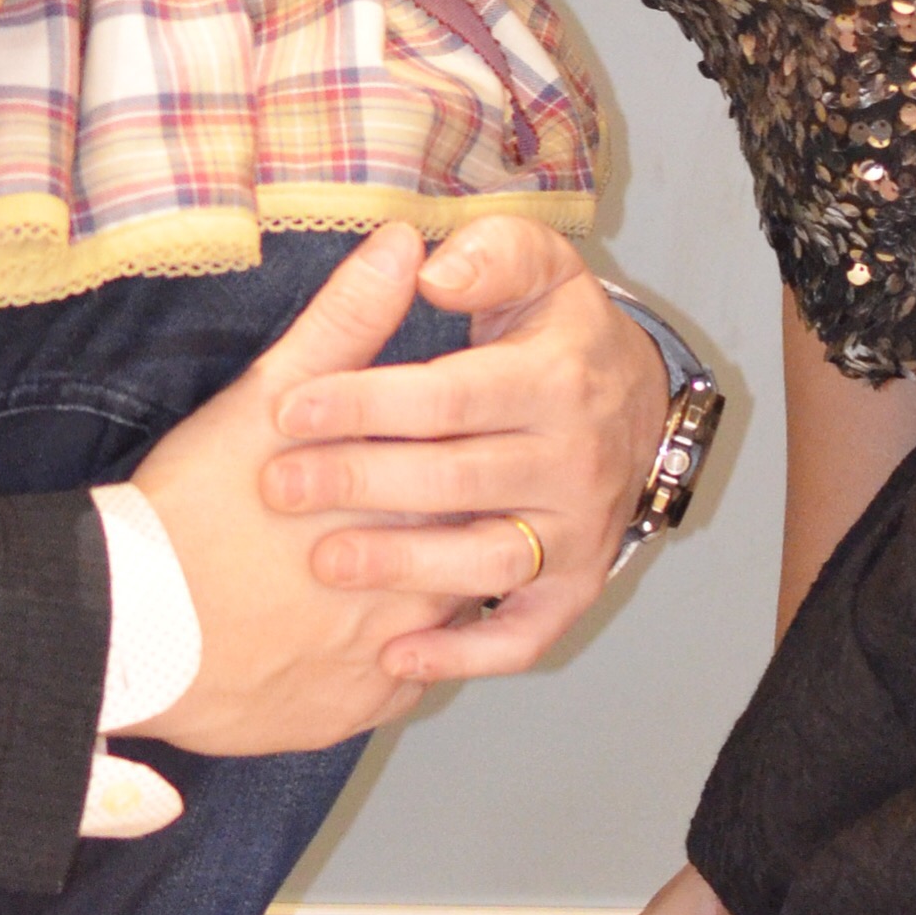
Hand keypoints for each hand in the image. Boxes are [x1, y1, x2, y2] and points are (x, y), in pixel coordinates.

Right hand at [125, 228, 457, 757]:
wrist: (129, 629)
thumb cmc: (194, 508)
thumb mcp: (267, 399)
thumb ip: (346, 323)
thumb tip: (405, 246)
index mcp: (399, 505)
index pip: (468, 471)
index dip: (460, 449)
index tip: (452, 432)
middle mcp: (409, 590)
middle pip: (464, 551)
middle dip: (451, 523)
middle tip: (423, 498)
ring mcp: (382, 661)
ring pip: (439, 622)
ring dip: (428, 591)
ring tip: (399, 561)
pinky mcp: (350, 714)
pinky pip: (402, 686)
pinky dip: (393, 659)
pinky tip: (366, 631)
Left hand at [262, 218, 671, 679]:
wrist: (635, 396)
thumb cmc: (555, 325)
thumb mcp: (536, 263)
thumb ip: (488, 254)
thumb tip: (429, 267)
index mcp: (556, 378)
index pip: (450, 395)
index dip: (366, 402)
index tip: (290, 409)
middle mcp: (576, 460)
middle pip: (458, 478)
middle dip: (361, 482)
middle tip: (280, 487)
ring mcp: (581, 532)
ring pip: (489, 560)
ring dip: (405, 567)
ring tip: (324, 562)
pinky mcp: (578, 586)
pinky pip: (528, 635)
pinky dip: (468, 657)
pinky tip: (397, 660)